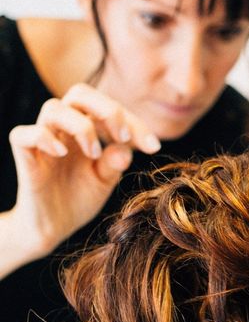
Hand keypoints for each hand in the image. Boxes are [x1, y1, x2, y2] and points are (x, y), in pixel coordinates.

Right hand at [7, 83, 160, 262]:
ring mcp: (43, 142)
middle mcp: (64, 129)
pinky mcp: (25, 158)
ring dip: (81, 126)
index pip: (110, 108)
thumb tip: (126, 149)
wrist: (53, 228)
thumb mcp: (106, 179)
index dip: (134, 122)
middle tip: (122, 137)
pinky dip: (43, 138)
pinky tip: (62, 153)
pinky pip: (21, 134)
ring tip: (94, 153)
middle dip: (107, 109)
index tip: (154, 146)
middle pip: (80, 92)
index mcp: (87, 128)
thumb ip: (115, 161)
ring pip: (53, 107)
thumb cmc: (80, 198)